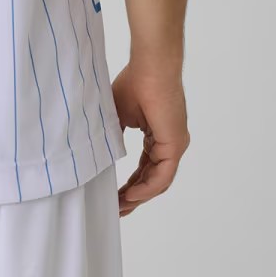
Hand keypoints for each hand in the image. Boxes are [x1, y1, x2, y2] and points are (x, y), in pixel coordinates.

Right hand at [111, 58, 189, 216]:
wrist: (151, 67)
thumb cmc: (135, 82)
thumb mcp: (118, 113)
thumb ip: (113, 134)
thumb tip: (100, 151)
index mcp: (157, 135)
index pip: (145, 167)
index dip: (130, 183)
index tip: (114, 195)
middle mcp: (169, 143)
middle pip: (151, 179)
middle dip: (133, 196)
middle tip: (116, 209)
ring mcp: (174, 145)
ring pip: (157, 181)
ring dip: (138, 196)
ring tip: (120, 206)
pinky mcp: (175, 145)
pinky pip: (162, 176)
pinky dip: (146, 187)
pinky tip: (131, 195)